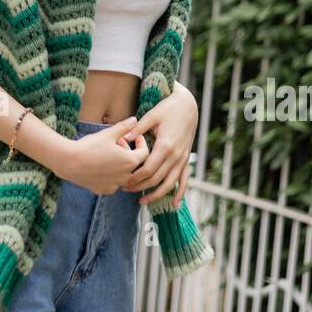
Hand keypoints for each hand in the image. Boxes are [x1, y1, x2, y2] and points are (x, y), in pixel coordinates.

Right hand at [62, 117, 146, 193]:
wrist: (69, 162)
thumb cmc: (90, 146)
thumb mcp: (108, 133)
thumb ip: (124, 127)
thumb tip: (134, 120)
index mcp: (130, 161)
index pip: (144, 153)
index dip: (141, 143)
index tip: (135, 136)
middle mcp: (125, 176)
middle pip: (133, 163)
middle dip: (128, 151)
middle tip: (117, 141)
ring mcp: (115, 185)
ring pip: (123, 173)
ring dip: (120, 163)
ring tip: (108, 152)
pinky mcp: (103, 190)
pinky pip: (113, 182)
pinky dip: (111, 174)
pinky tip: (100, 165)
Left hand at [119, 82, 198, 209]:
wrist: (187, 106)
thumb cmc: (168, 108)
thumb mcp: (152, 115)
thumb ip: (138, 129)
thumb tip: (124, 138)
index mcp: (165, 145)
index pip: (148, 169)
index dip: (135, 178)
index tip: (123, 181)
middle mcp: (176, 156)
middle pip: (156, 179)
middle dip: (140, 187)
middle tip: (125, 189)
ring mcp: (182, 159)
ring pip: (170, 184)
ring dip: (156, 195)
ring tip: (142, 202)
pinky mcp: (186, 160)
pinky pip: (184, 180)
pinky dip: (180, 194)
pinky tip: (174, 205)